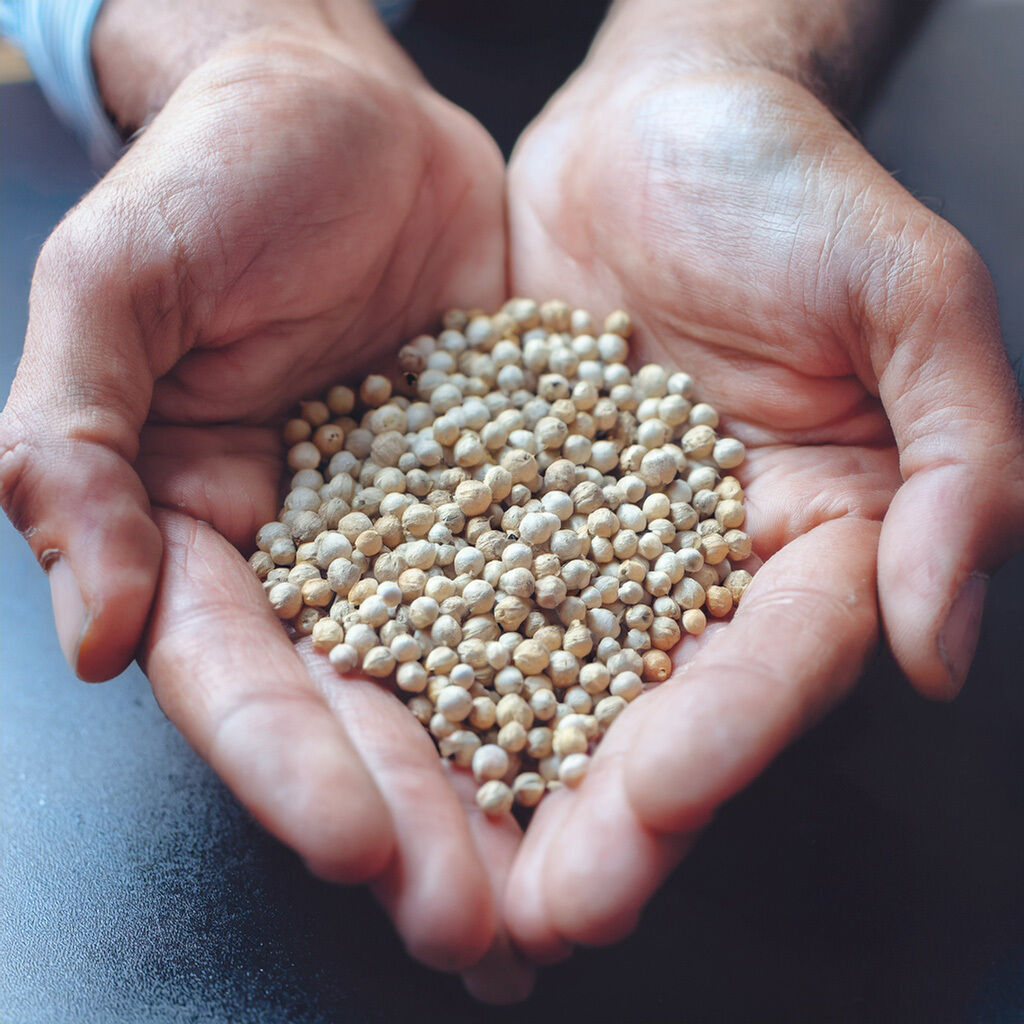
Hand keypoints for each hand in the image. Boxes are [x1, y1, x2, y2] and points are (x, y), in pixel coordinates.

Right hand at [0, 17, 518, 978]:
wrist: (346, 117)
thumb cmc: (215, 181)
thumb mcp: (115, 289)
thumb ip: (74, 444)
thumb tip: (90, 624)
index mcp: (203, 535)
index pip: (239, 681)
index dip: (288, 766)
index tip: (354, 845)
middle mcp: (324, 560)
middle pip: (366, 715)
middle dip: (420, 821)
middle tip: (483, 922)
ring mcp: (430, 535)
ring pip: (476, 681)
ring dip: (521, 785)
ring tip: (577, 882)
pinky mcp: (525, 490)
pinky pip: (568, 584)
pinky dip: (603, 664)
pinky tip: (644, 739)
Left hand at [501, 59, 1023, 957]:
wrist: (658, 126)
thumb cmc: (794, 190)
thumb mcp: (909, 295)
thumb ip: (959, 462)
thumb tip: (938, 644)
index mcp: (818, 537)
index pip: (776, 666)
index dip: (723, 740)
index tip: (653, 806)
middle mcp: (699, 564)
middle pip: (652, 707)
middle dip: (597, 812)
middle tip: (531, 915)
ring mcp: (590, 544)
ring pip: (543, 676)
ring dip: (494, 777)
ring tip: (432, 867)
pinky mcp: (500, 503)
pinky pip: (454, 586)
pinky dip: (414, 657)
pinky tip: (365, 726)